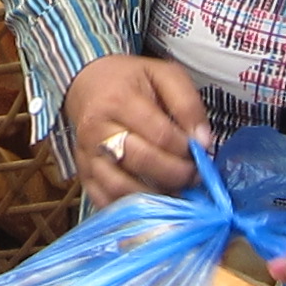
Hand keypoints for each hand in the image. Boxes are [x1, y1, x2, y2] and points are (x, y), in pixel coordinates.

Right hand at [61, 54, 206, 204]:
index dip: (186, 149)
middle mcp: (97, 130)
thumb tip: (203, 143)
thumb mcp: (164, 75)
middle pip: (141, 161)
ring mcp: (87, 156)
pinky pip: (103, 200)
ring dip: (155, 197)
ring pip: (120, 187)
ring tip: (177, 192)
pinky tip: (151, 204)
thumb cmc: (130, 80)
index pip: (160, 134)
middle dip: (176, 174)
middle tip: (194, 176)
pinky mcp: (82, 174)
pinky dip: (129, 209)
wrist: (87, 83)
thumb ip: (188, 104)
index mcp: (119, 100)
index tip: (200, 153)